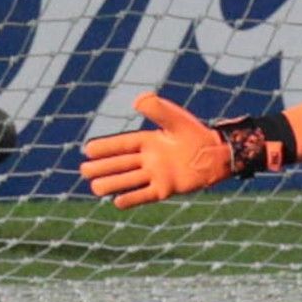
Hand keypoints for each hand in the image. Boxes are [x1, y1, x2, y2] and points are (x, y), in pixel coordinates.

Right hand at [80, 92, 243, 208]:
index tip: (88, 149)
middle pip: (121, 164)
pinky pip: (145, 195)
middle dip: (103, 167)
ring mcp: (156, 174)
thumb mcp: (176, 119)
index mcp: (148, 141)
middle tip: (84, 170)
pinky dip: (132, 198)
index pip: (122, 144)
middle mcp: (149, 159)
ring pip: (129, 180)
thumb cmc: (196, 134)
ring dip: (112, 184)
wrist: (217, 154)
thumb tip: (138, 100)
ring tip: (94, 187)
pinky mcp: (165, 188)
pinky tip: (117, 201)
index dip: (106, 147)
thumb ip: (157, 109)